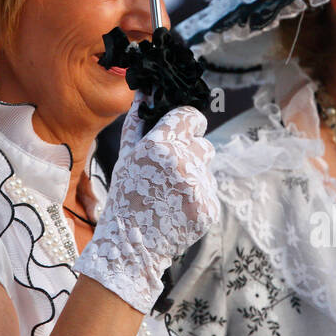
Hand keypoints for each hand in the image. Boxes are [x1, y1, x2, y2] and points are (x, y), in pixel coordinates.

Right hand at [73, 96, 217, 311]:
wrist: (132, 245)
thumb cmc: (125, 195)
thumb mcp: (126, 156)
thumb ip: (138, 121)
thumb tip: (145, 90)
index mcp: (160, 146)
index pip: (190, 115)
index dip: (188, 121)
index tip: (183, 129)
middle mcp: (183, 163)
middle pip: (202, 142)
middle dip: (190, 151)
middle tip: (169, 170)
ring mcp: (198, 187)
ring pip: (206, 168)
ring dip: (193, 174)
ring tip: (171, 192)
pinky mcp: (210, 208)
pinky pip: (209, 190)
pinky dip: (197, 197)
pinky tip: (177, 208)